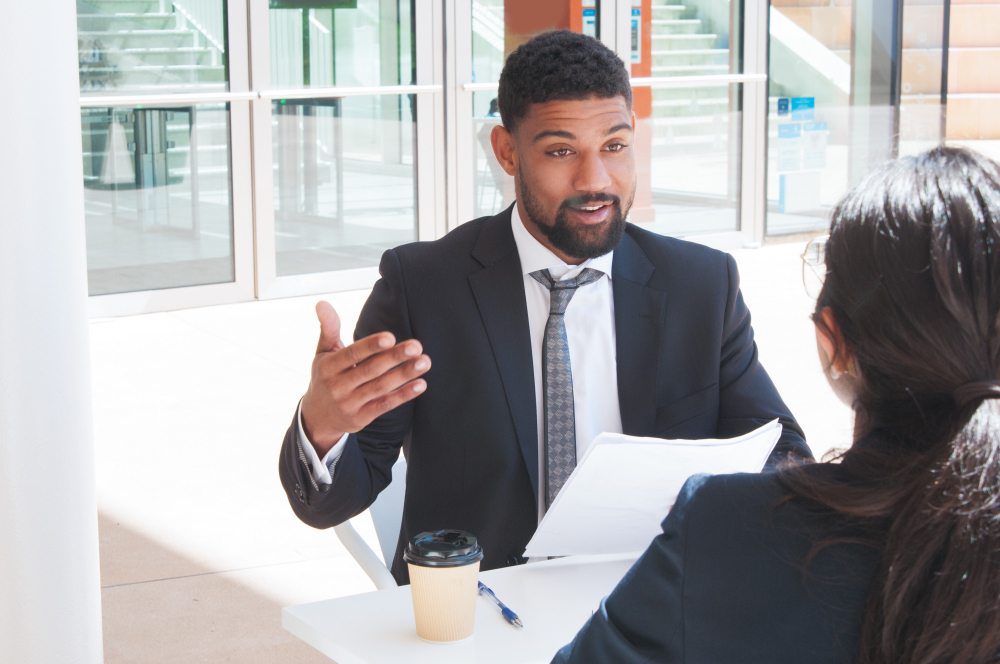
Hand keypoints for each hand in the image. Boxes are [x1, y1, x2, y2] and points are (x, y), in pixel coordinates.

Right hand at [300, 301, 430, 456]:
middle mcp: (337, 386)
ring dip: (404, 374)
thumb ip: (328, 328)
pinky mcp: (362, 418)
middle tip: (416, 346)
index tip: (391, 337)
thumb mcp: (323, 353)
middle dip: (394, 357)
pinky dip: (403, 395)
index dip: (371, 346)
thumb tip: (322, 302)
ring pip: (381, 388)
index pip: (352, 354)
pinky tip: (421, 384)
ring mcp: (350, 404)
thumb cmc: (325, 377)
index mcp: (328, 367)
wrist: (318, 418)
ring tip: (425, 362)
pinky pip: (385, 405)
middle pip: (370, 370)